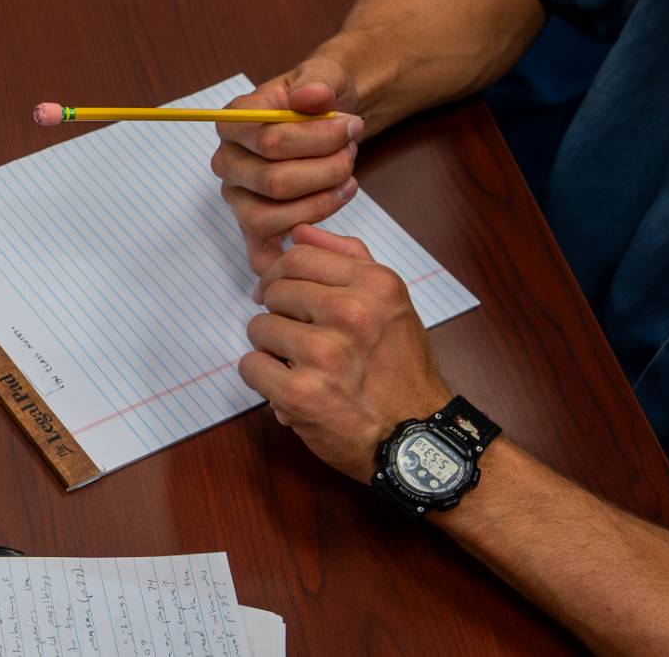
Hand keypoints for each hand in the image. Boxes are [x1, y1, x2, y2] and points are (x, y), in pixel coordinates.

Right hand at [212, 58, 363, 276]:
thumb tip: (310, 95)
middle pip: (275, 181)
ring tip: (346, 179)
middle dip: (325, 170)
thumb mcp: (325, 75)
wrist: (329, 118)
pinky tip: (327, 218)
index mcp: (234, 122)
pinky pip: (265, 247)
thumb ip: (318, 81)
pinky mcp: (252, 224)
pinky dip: (296, 239)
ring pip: (274, 215)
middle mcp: (227, 161)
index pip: (268, 140)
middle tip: (350, 154)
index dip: (316, 139)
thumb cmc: (320, 99)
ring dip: (321, 201)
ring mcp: (237, 196)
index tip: (349, 127)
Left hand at [238, 223, 451, 480]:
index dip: (282, 274)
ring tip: (298, 363)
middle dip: (278, 313)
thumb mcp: (391, 303)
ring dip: (270, 347)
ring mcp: (325, 354)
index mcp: (374, 286)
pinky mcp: (302, 393)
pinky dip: (264, 378)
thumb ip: (349, 258)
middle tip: (297, 336)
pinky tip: (288, 386)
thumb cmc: (401, 369)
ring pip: (258, 327)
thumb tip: (300, 231)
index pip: (298, 255)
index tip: (281, 292)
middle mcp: (352, 314)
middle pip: (274, 290)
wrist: (417, 437)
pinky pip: (251, 366)